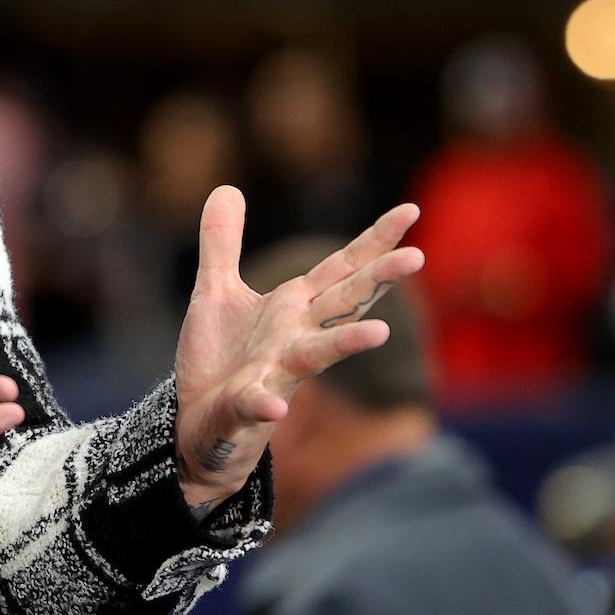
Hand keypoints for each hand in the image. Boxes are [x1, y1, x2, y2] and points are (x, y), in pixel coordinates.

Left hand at [172, 188, 422, 516]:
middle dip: (376, 281)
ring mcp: (273, 375)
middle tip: (416, 257)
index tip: (411, 210)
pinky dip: (264, 403)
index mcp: (291, 309)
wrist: (197, 427)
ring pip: (315, 356)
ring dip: (345, 344)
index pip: (341, 270)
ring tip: (378, 334)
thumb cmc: (219, 362)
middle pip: (341, 304)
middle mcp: (293, 340)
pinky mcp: (242, 408)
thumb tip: (226, 187)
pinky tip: (274, 405)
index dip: (373, 241)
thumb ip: (222, 244)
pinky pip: (255, 405)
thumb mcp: (215, 293)